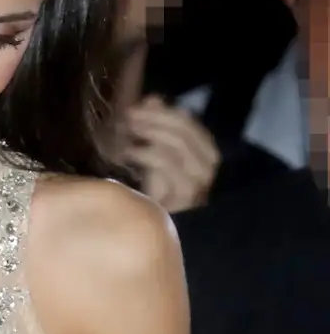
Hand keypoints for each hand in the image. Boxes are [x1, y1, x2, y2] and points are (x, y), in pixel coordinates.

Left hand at [119, 95, 219, 212]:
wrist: (151, 233)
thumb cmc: (154, 193)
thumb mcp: (153, 156)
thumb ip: (156, 127)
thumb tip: (153, 99)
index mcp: (204, 156)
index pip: (191, 125)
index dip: (164, 113)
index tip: (137, 106)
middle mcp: (207, 169)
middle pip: (186, 133)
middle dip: (155, 119)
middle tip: (128, 115)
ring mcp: (198, 185)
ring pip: (178, 147)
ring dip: (149, 133)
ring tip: (126, 130)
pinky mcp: (184, 198)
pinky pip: (167, 166)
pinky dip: (145, 154)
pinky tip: (127, 152)